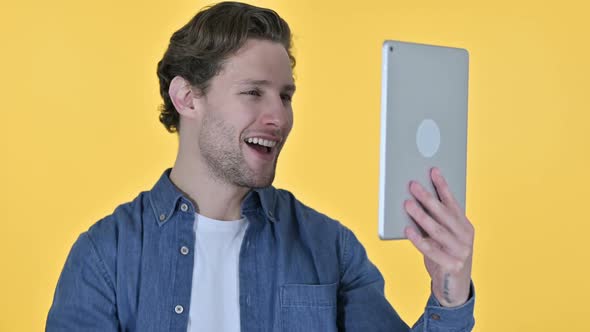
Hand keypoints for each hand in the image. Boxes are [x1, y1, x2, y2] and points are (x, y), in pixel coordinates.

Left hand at [403, 167, 473, 306]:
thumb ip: (434, 221)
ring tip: (407, 203)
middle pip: (443, 214)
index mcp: (464, 225)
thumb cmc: (444, 254)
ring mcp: (460, 251)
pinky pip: (431, 250)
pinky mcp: (451, 265)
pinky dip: (418, 239)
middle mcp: (465, 236)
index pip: (452, 202)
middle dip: (427, 197)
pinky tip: (406, 229)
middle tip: (412, 185)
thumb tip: (415, 200)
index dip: (442, 186)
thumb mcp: (442, 236)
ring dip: (420, 215)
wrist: (454, 287)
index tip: (433, 170)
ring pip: (437, 230)